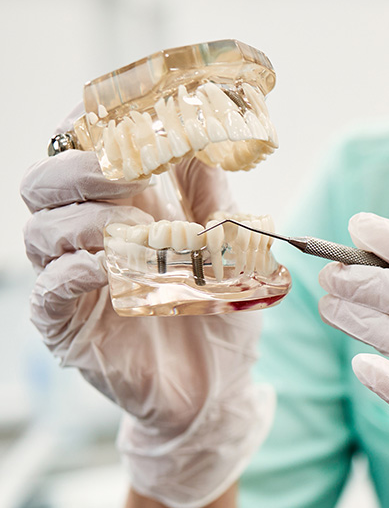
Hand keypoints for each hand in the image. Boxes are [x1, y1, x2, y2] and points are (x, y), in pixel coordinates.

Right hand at [21, 109, 272, 507]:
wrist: (220, 392)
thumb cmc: (221, 317)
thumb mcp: (229, 250)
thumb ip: (212, 199)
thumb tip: (203, 139)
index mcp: (119, 210)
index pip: (80, 154)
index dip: (91, 128)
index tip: (122, 116)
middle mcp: (86, 240)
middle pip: (44, 185)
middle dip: (79, 169)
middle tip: (122, 171)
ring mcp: (72, 284)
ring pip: (41, 233)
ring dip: (86, 220)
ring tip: (134, 231)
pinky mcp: (69, 329)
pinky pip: (48, 292)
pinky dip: (72, 273)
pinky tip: (105, 268)